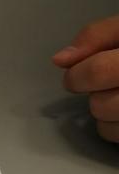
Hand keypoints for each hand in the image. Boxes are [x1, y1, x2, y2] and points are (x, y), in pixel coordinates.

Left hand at [52, 15, 118, 142]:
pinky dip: (116, 128)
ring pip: (107, 128)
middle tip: (107, 82)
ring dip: (104, 113)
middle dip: (94, 94)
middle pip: (101, 105)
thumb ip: (98, 34)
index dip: (78, 74)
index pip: (99, 72)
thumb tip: (61, 59)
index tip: (75, 73)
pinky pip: (118, 139)